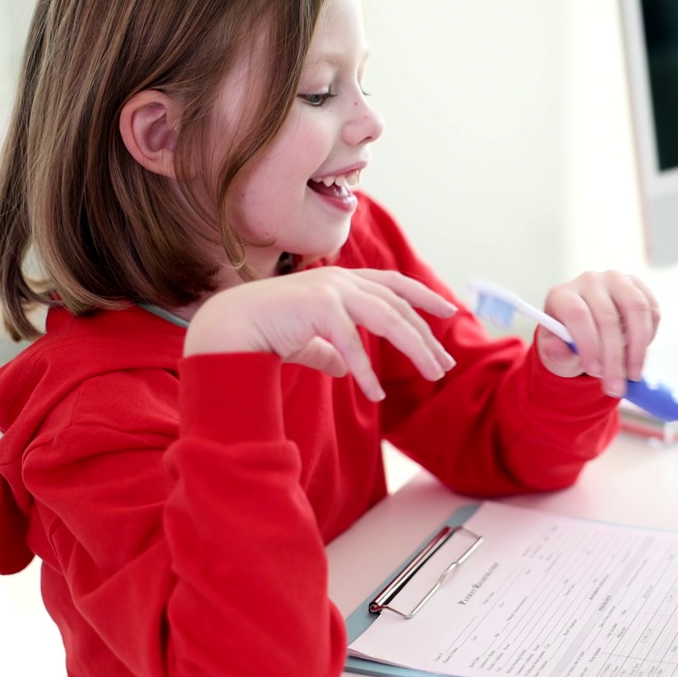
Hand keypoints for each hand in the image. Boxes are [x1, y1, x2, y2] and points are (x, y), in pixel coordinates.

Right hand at [184, 268, 457, 400]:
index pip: (393, 285)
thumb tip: (344, 368)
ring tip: (432, 376)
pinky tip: (376, 394)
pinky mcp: (318, 309)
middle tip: (445, 365)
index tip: (448, 311)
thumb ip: (328, 350)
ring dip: (414, 349)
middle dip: (425, 337)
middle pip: (398, 308)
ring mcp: (331, 292)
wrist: (229, 327)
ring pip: (388, 320)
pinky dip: (366, 372)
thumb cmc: (265, 332)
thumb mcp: (307, 341)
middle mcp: (341, 282)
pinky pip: (351, 345)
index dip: (422, 296)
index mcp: (341, 283)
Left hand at [539, 271, 658, 397]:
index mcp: (562, 295)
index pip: (578, 315)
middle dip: (614, 358)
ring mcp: (615, 280)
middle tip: (616, 386)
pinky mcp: (637, 285)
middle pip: (608, 317)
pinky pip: (651, 310)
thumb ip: (555, 352)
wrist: (585, 329)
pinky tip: (638, 354)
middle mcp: (589, 281)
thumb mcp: (555, 352)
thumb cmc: (567, 342)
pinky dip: (649, 336)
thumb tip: (560, 350)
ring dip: (638, 348)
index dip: (589, 345)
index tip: (595, 372)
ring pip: (635, 310)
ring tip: (632, 374)